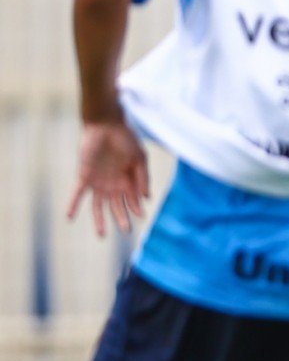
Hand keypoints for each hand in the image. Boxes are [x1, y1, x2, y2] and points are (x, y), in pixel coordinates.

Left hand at [67, 118, 149, 236]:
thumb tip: (146, 198)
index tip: (140, 216)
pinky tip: (69, 217)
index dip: (136, 209)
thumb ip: (143, 178)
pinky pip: (77, 194)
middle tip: (126, 231)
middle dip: (121, 219)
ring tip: (102, 235)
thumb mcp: (140, 158)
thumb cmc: (126, 139)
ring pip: (97, 206)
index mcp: (127, 181)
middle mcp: (112, 185)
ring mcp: (98, 182)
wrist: (106, 125)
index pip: (132, 200)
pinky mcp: (84, 176)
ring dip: (99, 220)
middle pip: (116, 207)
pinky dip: (73, 205)